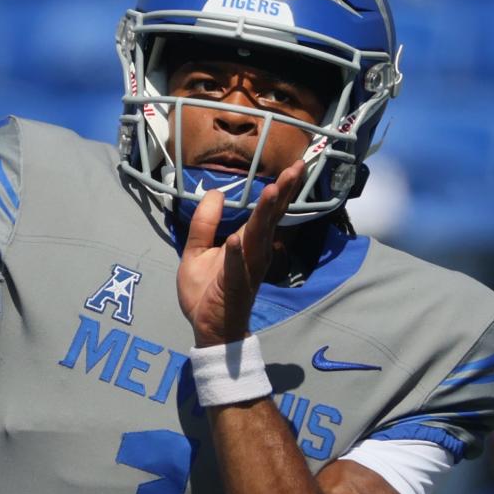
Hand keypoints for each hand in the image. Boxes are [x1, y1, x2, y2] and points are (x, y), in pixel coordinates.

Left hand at [176, 160, 304, 346]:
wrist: (206, 329)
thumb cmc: (206, 292)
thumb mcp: (196, 251)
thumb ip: (204, 223)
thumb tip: (214, 193)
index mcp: (246, 243)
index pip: (266, 212)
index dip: (280, 189)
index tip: (295, 165)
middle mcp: (253, 255)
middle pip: (269, 219)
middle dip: (282, 194)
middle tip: (297, 167)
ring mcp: (246, 271)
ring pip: (256, 239)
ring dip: (264, 215)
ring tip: (272, 190)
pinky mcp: (233, 288)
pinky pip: (235, 270)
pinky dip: (235, 255)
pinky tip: (236, 239)